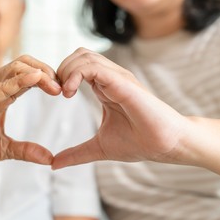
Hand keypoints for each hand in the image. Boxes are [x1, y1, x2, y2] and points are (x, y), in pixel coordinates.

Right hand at [0, 55, 60, 164]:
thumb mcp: (1, 148)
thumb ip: (25, 150)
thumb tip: (49, 158)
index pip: (26, 76)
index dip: (46, 79)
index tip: (62, 91)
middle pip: (23, 64)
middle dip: (46, 71)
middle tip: (62, 86)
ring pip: (13, 69)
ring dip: (37, 74)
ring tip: (54, 84)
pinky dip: (18, 82)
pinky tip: (34, 80)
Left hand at [52, 48, 188, 168]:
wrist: (165, 146)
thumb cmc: (138, 143)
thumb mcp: (99, 148)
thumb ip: (76, 154)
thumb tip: (53, 164)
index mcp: (105, 87)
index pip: (78, 66)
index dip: (61, 76)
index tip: (53, 96)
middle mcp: (111, 78)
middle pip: (78, 55)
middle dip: (60, 70)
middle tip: (55, 92)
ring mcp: (117, 77)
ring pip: (83, 56)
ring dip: (66, 70)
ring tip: (63, 93)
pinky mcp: (122, 82)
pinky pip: (92, 67)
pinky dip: (75, 75)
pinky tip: (69, 93)